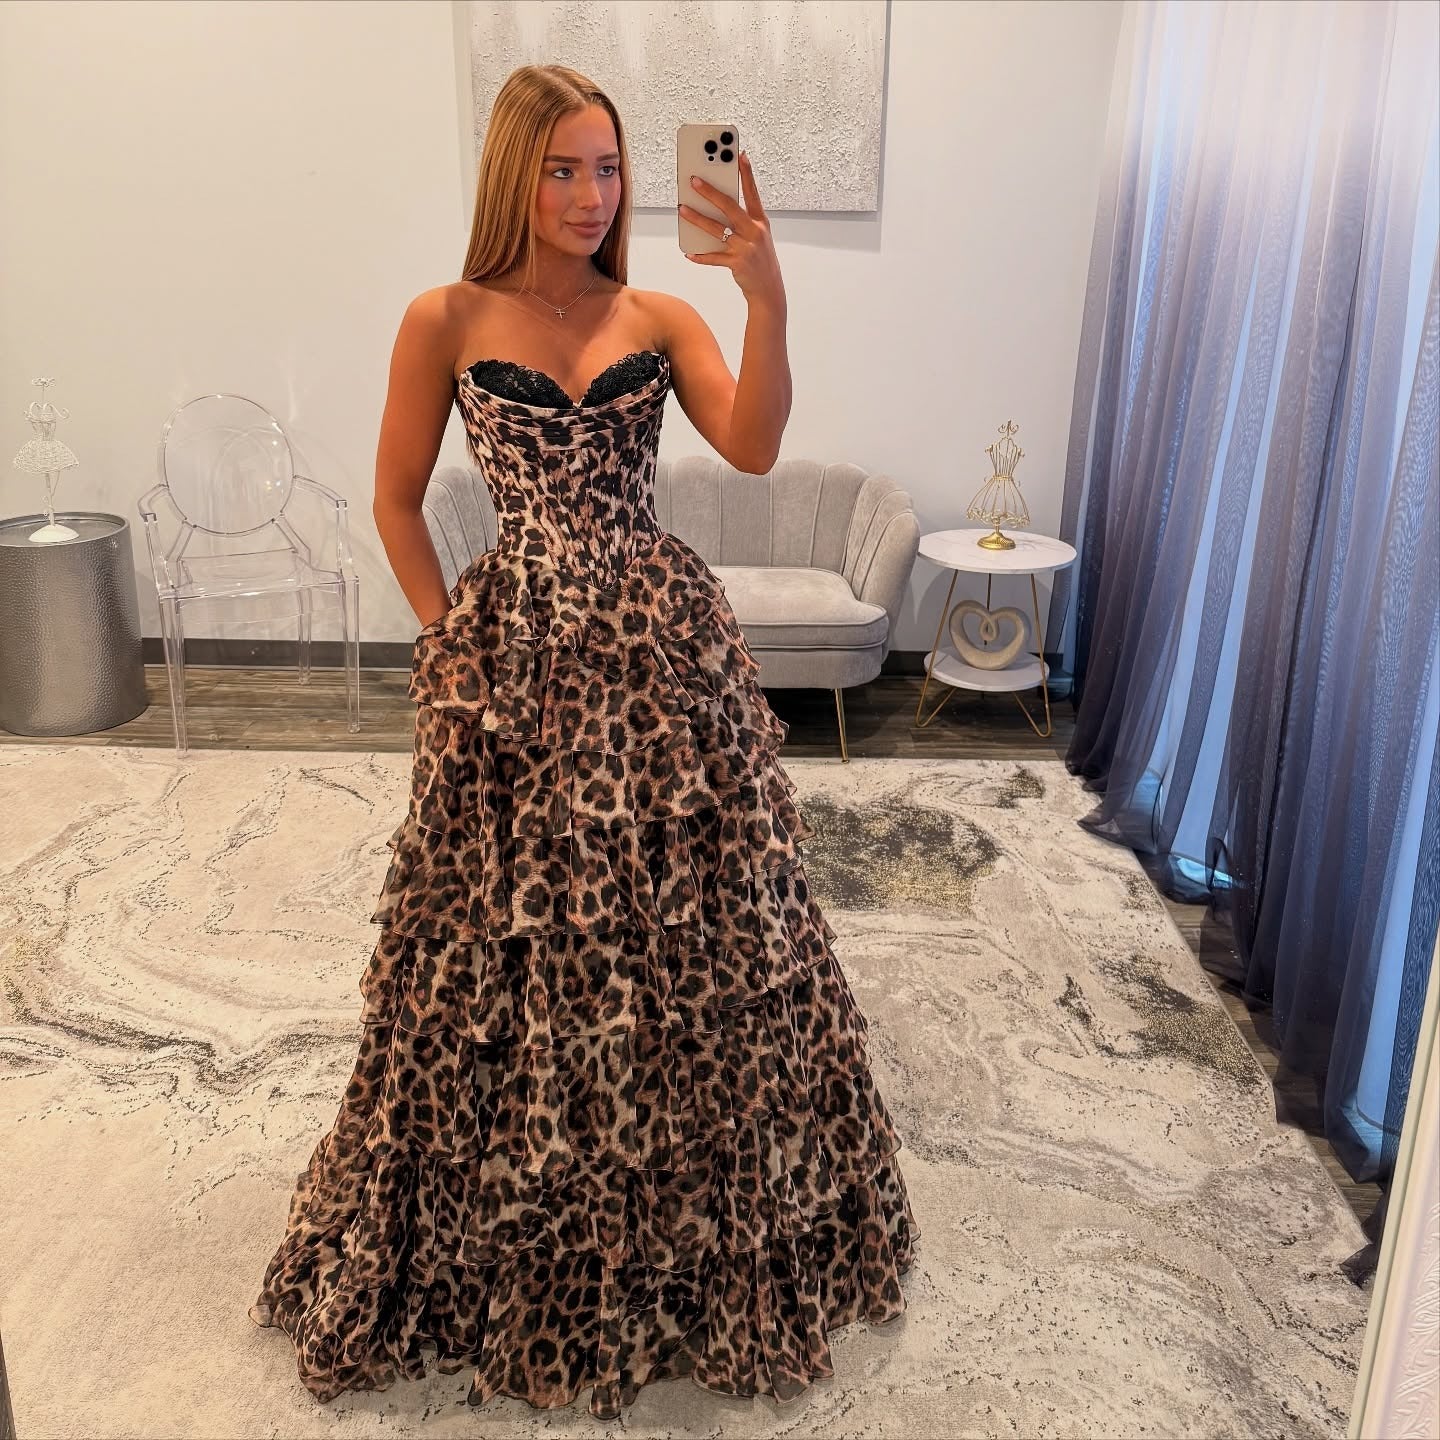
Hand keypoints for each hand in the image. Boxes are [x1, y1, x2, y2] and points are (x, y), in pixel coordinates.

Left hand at [679, 151, 784, 308]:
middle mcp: (754, 232)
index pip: (753, 193)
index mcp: (760, 222)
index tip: (739, 155)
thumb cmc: (759, 259)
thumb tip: (715, 207)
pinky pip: (714, 258)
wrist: (769, 289)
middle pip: (729, 207)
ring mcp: (745, 247)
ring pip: (717, 229)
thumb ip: (741, 221)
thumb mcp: (757, 236)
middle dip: (710, 192)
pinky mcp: (737, 263)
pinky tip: (689, 253)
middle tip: (693, 180)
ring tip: (682, 209)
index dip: (747, 174)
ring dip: (697, 218)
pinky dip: (701, 256)